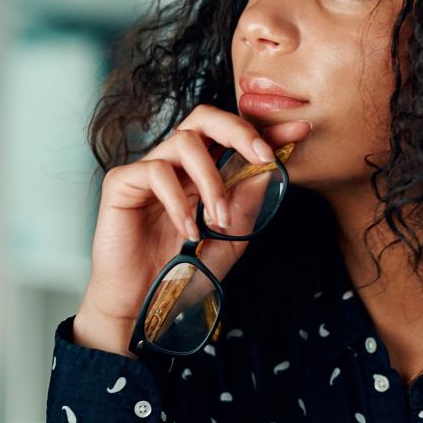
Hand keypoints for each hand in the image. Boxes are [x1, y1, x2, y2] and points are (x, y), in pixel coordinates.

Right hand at [79, 103, 312, 331]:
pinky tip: (188, 230)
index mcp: (203, 176)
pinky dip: (179, 202)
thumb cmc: (184, 273)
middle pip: (206, 118)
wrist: (145, 305)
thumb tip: (270, 168)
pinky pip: (156, 171)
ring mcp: (149, 170)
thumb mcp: (230, 240)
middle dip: (240, 131)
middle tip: (263, 155)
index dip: (266, 131)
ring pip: (185, 142)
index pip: (234, 141)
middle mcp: (177, 166)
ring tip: (217, 220)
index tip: (300, 131)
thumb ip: (247, 204)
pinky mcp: (122, 182)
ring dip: (211, 181)